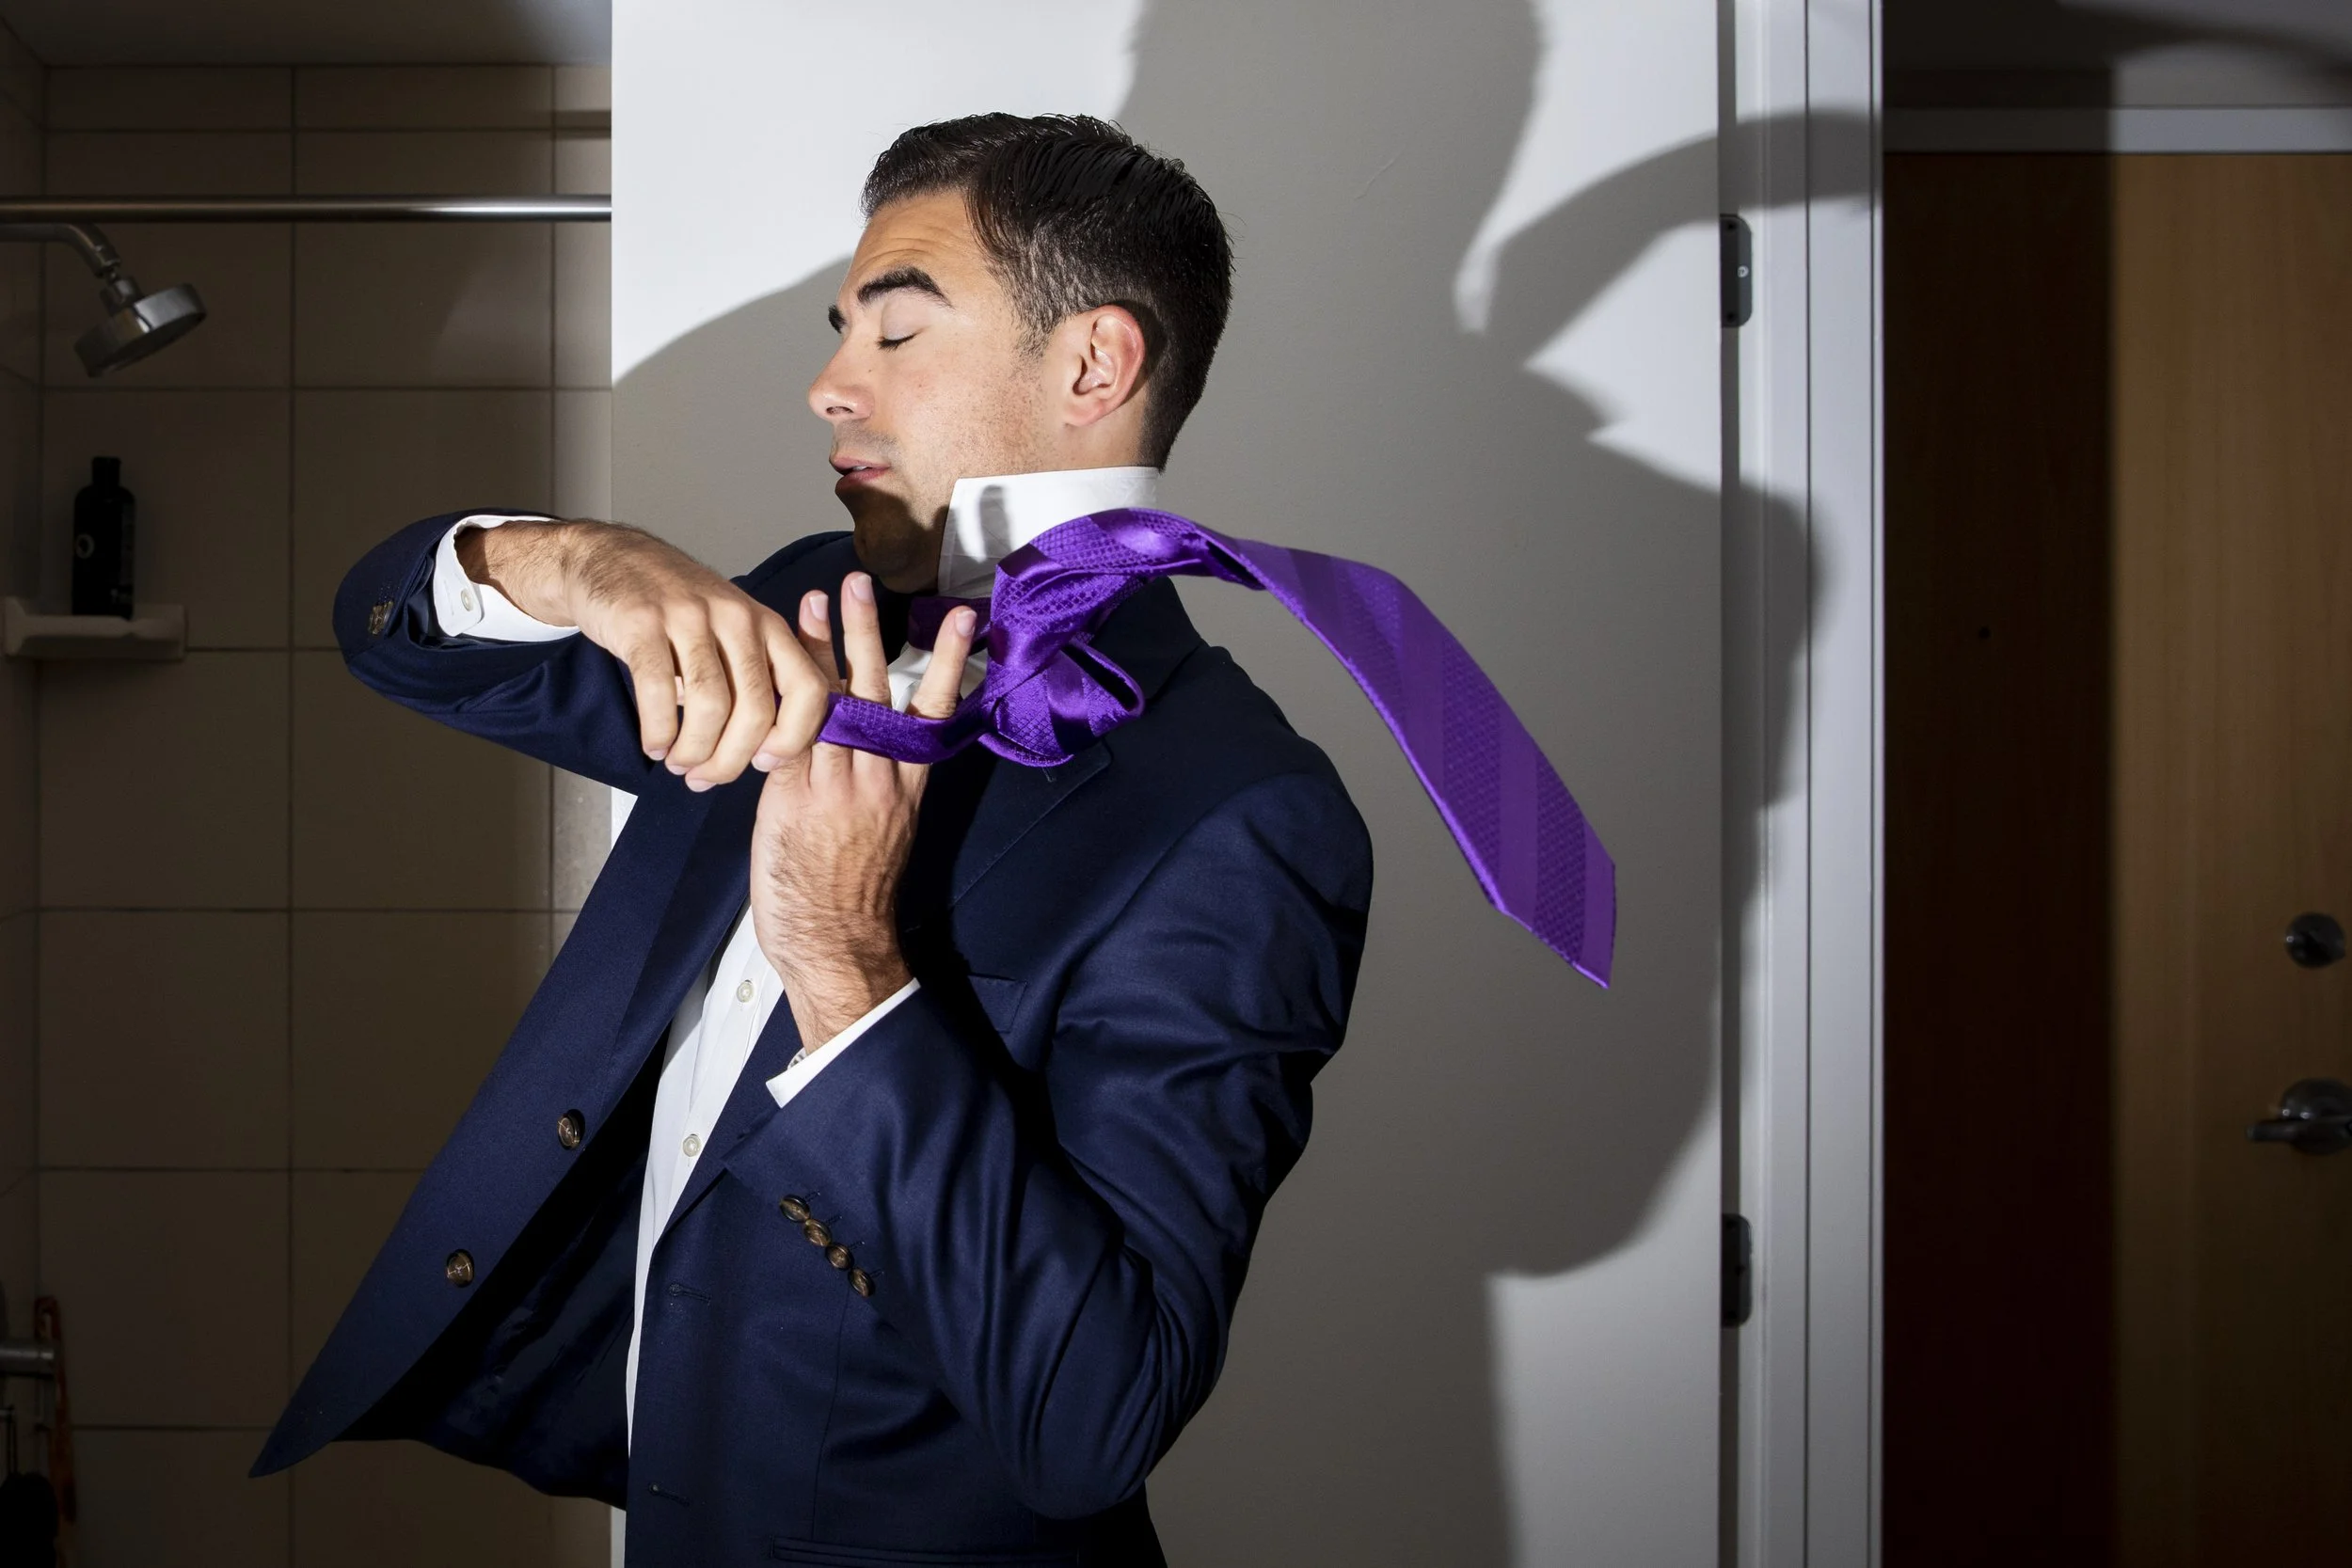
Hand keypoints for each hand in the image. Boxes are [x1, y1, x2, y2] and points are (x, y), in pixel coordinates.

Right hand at [459, 519, 830, 788]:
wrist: (612, 559)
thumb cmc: (676, 609)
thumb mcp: (731, 633)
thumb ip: (753, 681)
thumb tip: (761, 753)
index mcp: (767, 625)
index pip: (807, 690)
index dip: (792, 737)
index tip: (764, 762)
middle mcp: (737, 618)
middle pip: (756, 710)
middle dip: (731, 759)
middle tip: (705, 777)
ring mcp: (690, 617)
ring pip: (710, 706)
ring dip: (693, 750)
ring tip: (677, 763)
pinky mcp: (642, 622)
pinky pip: (659, 691)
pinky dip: (658, 731)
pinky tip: (654, 744)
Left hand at [750, 571, 976, 1046]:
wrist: (838, 944)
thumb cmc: (859, 897)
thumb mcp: (885, 831)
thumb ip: (874, 780)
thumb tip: (853, 742)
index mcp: (909, 785)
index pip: (931, 708)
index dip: (945, 661)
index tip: (961, 618)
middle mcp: (879, 778)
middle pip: (877, 690)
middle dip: (869, 633)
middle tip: (863, 582)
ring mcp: (837, 787)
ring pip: (829, 703)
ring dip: (819, 649)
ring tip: (813, 601)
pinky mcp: (795, 800)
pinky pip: (788, 738)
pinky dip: (779, 699)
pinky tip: (768, 667)